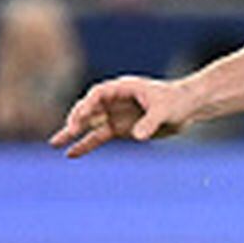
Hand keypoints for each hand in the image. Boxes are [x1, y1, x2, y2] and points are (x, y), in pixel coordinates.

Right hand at [48, 75, 192, 156]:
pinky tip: (71, 153)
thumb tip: (138, 136)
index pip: (97, 95)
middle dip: (77, 119)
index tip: (80, 119)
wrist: (188, 108)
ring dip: (72, 133)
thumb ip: (150, 122)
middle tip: (68, 132)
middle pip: (89, 109)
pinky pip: (98, 137)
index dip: (87, 106)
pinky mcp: (121, 129)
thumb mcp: (165, 110)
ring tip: (54, 144)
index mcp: (123, 88)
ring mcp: (116, 115)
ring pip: (89, 125)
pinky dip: (86, 145)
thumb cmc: (177, 101)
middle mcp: (115, 101)